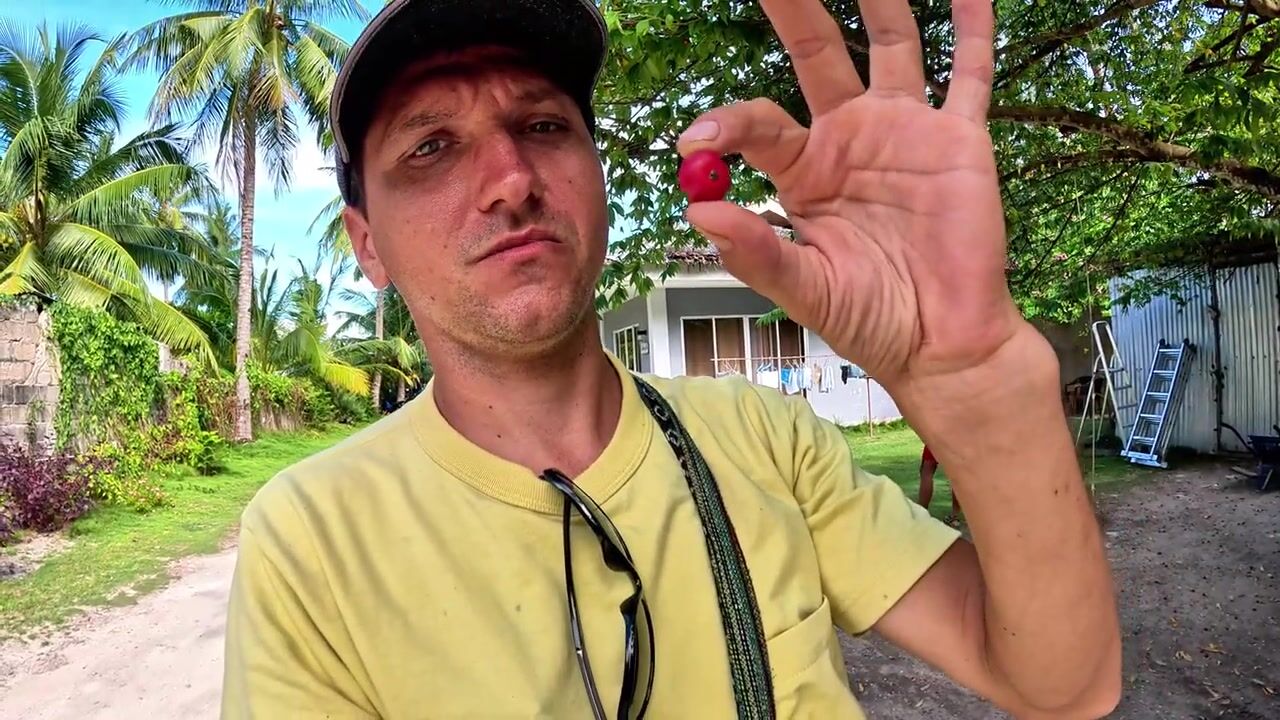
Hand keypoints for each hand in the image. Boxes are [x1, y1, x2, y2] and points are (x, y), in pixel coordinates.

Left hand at [677, 0, 1026, 389]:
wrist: (942, 342)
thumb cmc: (872, 319)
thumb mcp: (806, 290)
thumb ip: (757, 252)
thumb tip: (700, 214)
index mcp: (805, 170)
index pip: (758, 125)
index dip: (725, 127)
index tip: (694, 142)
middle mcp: (851, 136)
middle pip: (817, 53)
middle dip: (794, 8)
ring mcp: (906, 130)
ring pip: (890, 43)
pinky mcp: (960, 139)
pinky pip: (969, 73)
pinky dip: (973, 29)